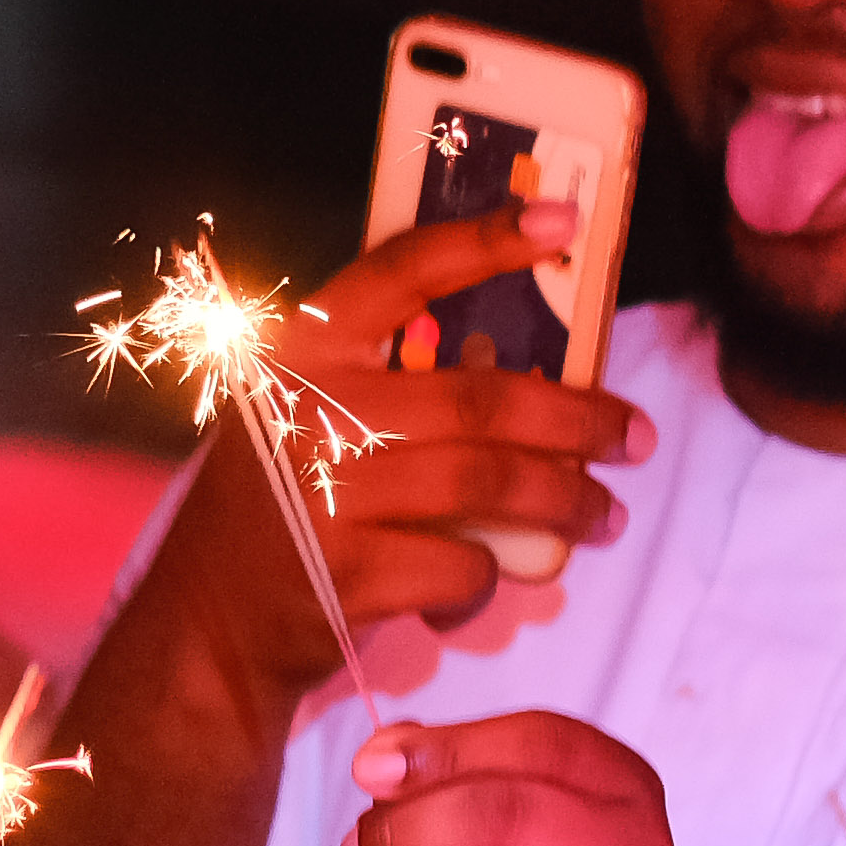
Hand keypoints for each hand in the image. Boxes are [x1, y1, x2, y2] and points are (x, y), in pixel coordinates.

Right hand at [150, 204, 650, 702]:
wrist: (210, 624)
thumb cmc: (281, 506)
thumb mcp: (302, 415)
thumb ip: (382, 381)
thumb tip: (527, 364)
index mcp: (301, 352)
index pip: (400, 271)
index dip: (486, 240)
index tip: (562, 221)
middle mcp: (310, 409)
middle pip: (480, 398)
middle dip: (579, 418)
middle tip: (634, 435)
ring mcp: (327, 493)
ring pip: (489, 481)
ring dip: (566, 498)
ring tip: (607, 513)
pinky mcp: (348, 573)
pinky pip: (464, 563)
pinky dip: (495, 573)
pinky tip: (503, 574)